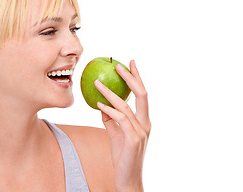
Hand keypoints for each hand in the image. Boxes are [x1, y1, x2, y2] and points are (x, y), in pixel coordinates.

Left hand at [94, 60, 150, 191]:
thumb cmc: (122, 157)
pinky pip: (120, 119)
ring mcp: (141, 132)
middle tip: (119, 65)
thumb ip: (111, 119)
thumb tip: (102, 104)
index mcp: (144, 121)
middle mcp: (146, 124)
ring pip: (126, 106)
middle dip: (131, 77)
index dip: (137, 78)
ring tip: (97, 83)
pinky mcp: (133, 139)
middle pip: (142, 95)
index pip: (142, 95)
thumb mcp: (116, 134)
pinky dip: (109, 110)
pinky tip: (98, 104)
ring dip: (110, 93)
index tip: (130, 63)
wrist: (127, 179)